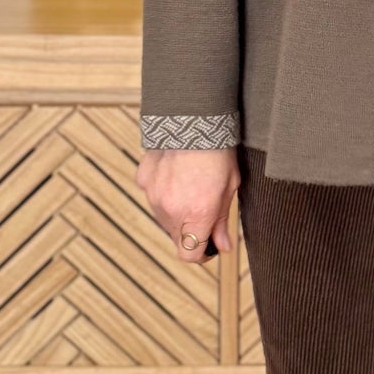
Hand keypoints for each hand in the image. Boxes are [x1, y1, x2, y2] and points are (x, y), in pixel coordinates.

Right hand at [136, 146, 239, 262]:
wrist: (193, 118)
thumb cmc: (218, 151)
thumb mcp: (230, 188)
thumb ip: (222, 221)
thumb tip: (223, 246)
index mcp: (197, 214)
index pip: (189, 255)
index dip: (201, 254)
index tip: (209, 246)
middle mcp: (171, 209)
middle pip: (177, 237)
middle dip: (191, 231)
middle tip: (205, 209)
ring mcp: (153, 195)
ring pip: (164, 218)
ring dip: (176, 212)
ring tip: (191, 187)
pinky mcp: (143, 180)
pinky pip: (153, 196)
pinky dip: (162, 192)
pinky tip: (175, 175)